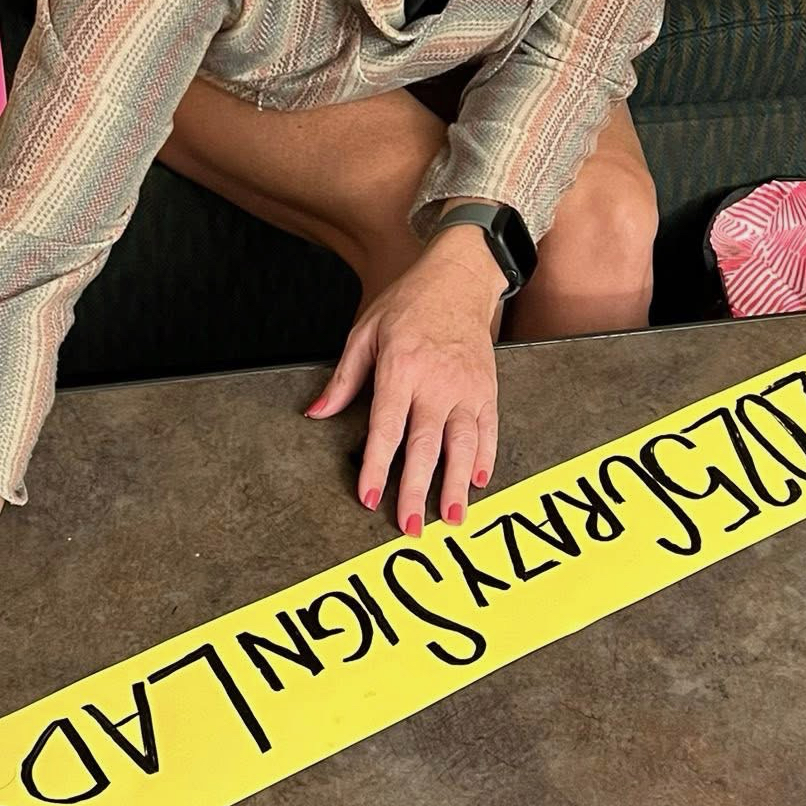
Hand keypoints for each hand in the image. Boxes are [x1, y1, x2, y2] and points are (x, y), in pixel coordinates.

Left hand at [307, 227, 502, 531]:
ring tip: (452, 518)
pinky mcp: (488, 389)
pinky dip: (485, 458)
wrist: (458, 279)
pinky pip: (488, 430)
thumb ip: (344, 378)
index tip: (369, 497)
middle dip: (417, 489)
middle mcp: (437, 383)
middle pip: (425, 445)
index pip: (386, 427)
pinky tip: (477, 482)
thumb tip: (316, 414)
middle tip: (409, 526)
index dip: (376, 465)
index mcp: (400, 369)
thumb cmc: (407, 305)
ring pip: (462, 444)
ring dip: (456, 485)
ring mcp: (467, 387)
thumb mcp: (364, 332)